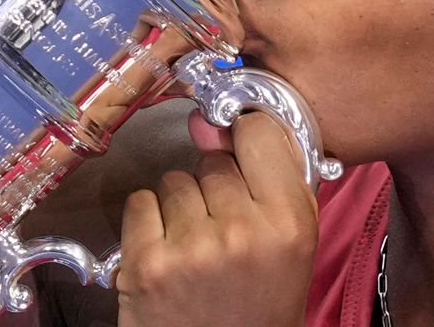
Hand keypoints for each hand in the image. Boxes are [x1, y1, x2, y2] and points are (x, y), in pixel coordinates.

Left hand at [116, 111, 318, 326]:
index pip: (259, 133)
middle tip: (222, 232)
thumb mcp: (293, 246)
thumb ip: (272, 180)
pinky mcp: (147, 263)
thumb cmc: (259, 308)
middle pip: (212, 162)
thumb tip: (214, 125)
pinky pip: (140, 202)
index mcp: (289, 225)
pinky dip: (147, 224)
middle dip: (213, 188)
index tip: (242, 150)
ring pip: (173, 181)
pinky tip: (166, 254)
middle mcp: (242, 232)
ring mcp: (191, 247)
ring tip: (194, 247)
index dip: (246, 139)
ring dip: (178, 207)